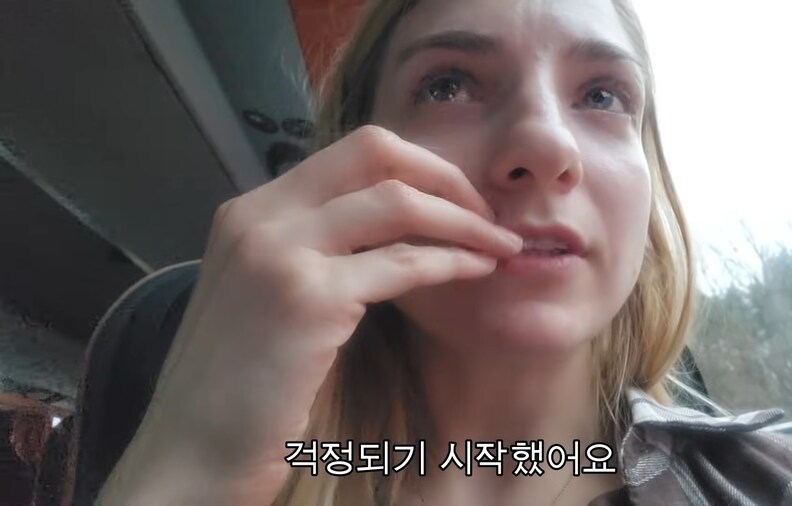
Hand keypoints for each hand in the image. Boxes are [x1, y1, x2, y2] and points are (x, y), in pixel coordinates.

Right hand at [97, 125, 521, 504]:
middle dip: (444, 176)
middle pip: (375, 152)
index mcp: (250, 211)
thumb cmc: (239, 385)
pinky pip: (403, 262)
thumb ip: (310, 250)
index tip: (456, 199)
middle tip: (486, 212)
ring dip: (463, 219)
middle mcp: (259, 216)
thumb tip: (387, 232)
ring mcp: (279, 251)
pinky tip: (477, 270)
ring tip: (501, 244)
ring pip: (398, 201)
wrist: (192, 449)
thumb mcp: (265, 294)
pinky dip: (451, 260)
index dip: (415, 167)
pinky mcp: (307, 298)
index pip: (350, 152)